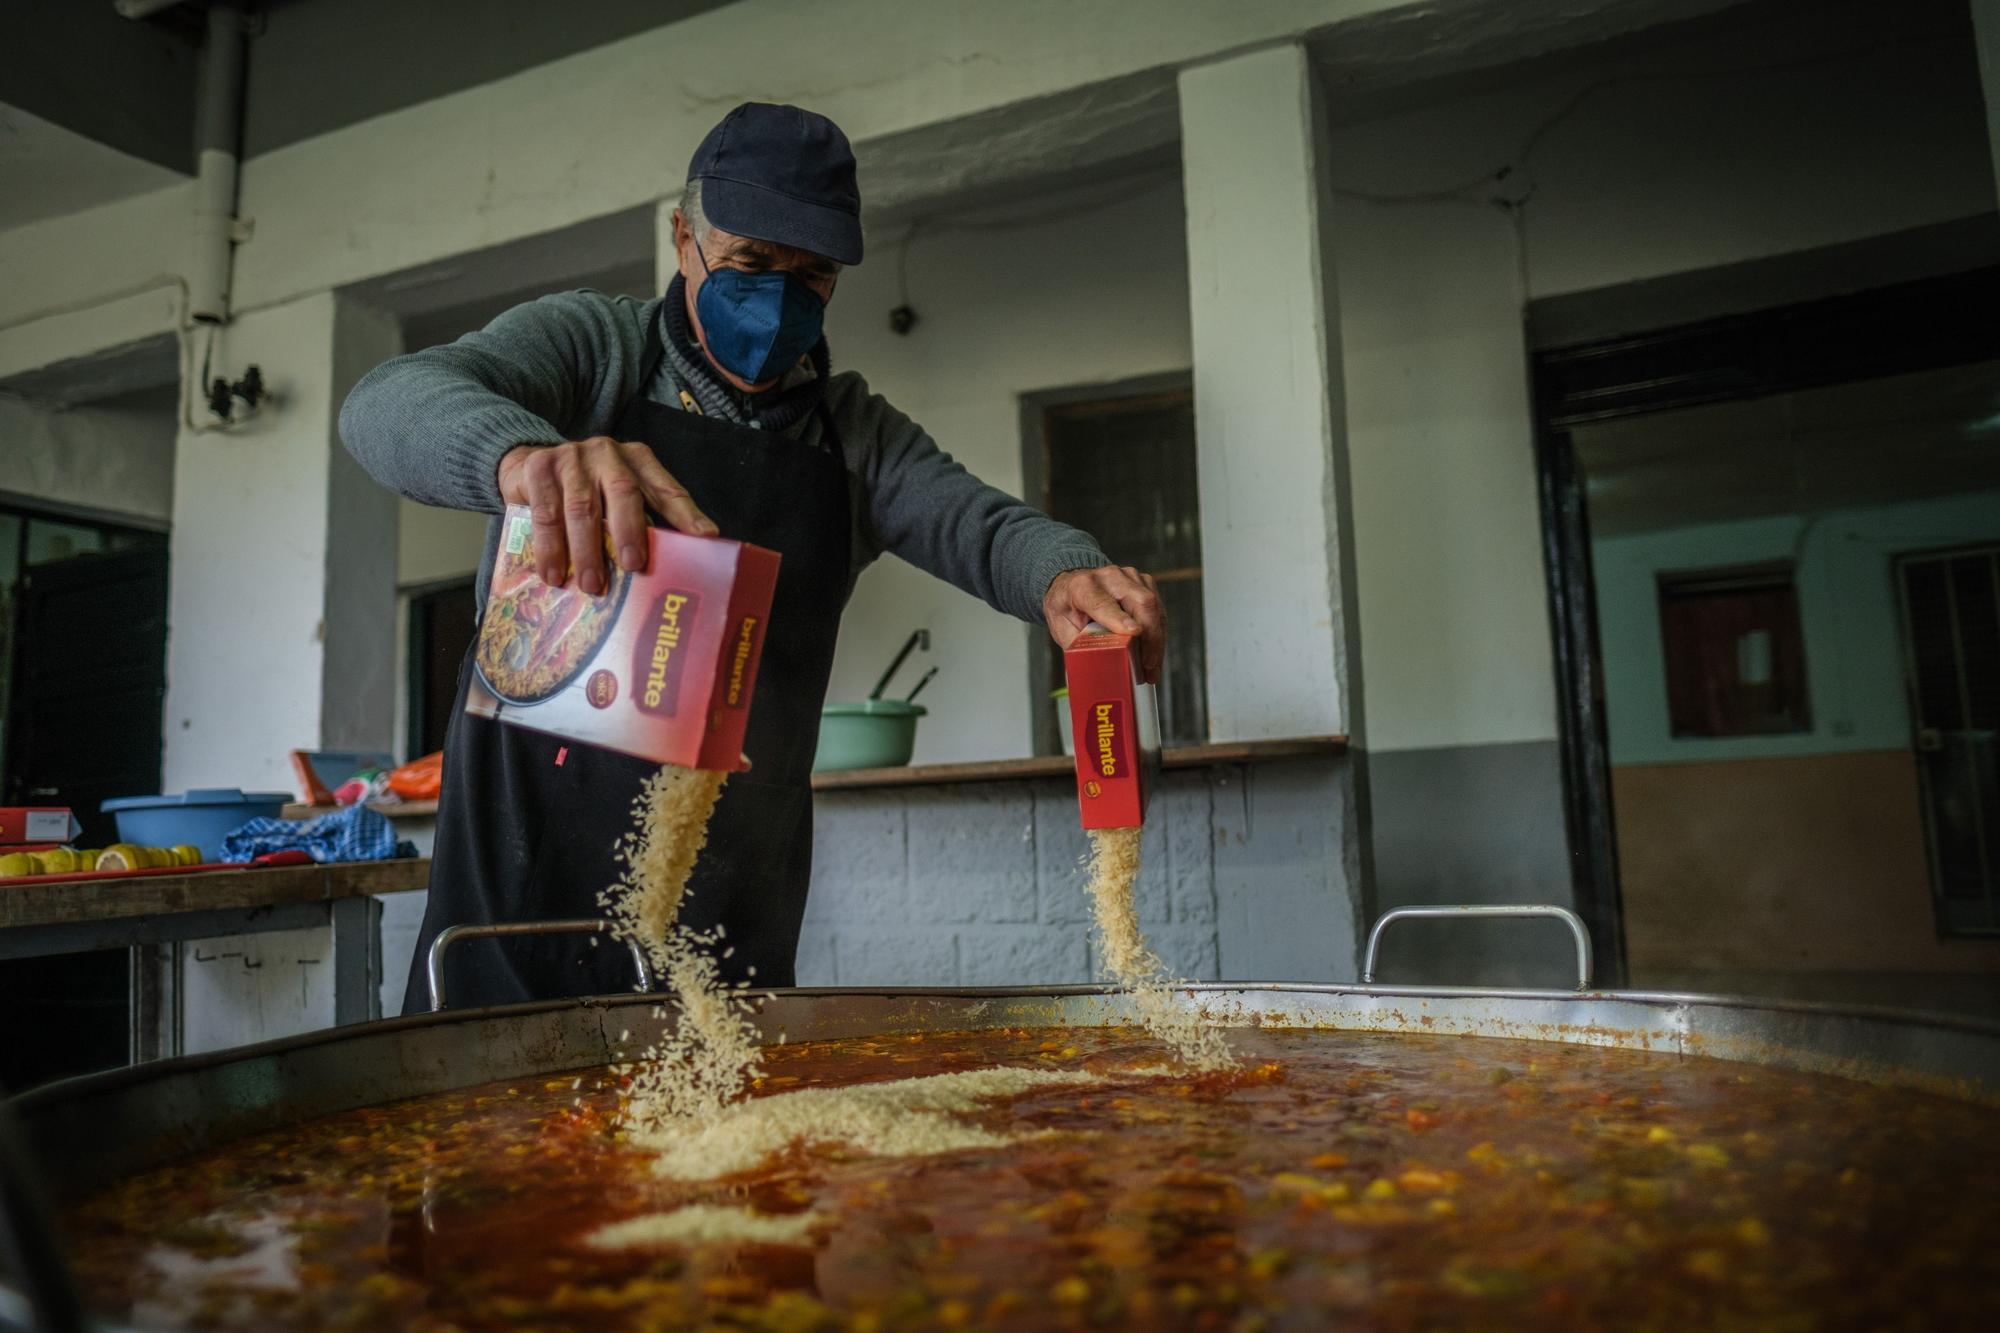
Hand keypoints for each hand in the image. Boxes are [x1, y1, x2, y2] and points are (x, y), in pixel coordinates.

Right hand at [497, 437, 716, 593]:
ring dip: (586, 550)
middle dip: (630, 531)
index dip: (686, 513)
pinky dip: (549, 547)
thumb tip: (677, 562)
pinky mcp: (540, 469)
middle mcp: (608, 453)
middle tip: (634, 566)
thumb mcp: (618, 497)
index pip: (666, 488)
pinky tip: (553, 574)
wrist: (529, 463)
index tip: (705, 537)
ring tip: (591, 585)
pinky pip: (546, 513)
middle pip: (623, 491)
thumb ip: (644, 520)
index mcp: (638, 460)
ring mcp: (572, 458)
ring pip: (581, 507)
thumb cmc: (586, 491)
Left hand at [1043, 565, 1165, 682]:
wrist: (1072, 586)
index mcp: (1082, 587)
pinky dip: (1159, 633)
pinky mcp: (1144, 583)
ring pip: (1153, 606)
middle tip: (1149, 665)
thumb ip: (1080, 644)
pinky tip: (1154, 653)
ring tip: (1152, 667)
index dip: (1119, 618)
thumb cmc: (1068, 608)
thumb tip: (1099, 666)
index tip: (1134, 633)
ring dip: (1157, 639)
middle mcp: (1109, 577)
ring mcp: (1129, 577)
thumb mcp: (1062, 628)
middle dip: (1150, 636)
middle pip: (1140, 601)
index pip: (1103, 602)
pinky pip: (1158, 609)